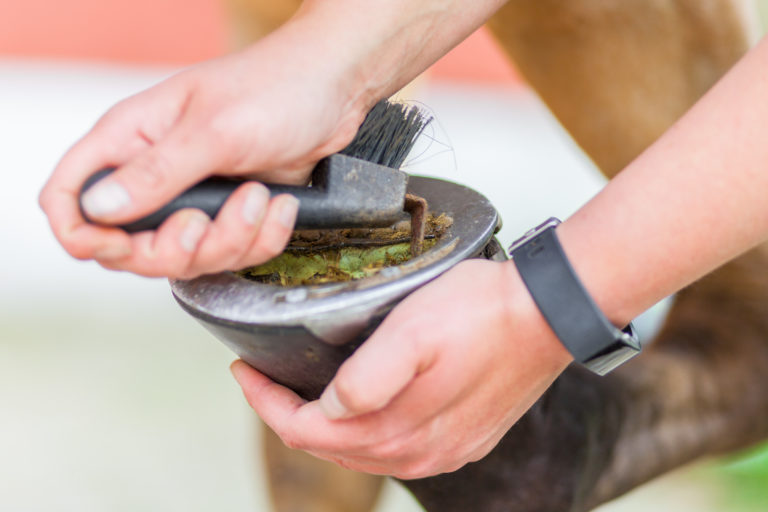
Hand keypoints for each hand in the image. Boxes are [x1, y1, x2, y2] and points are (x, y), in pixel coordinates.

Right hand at [38, 26, 367, 278]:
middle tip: (202, 223)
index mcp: (131, 140)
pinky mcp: (231, 214)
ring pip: (189, 258)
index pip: (69, 195)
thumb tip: (99, 209)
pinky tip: (279, 207)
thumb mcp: (214, 129)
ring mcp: (195, 198)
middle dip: (173, 249)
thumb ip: (157, 173)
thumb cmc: (274, 87)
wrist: (334, 90)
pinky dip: (261, 240)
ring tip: (257, 197)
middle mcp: (156, 173)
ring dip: (230, 240)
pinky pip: (233, 253)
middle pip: (130, 248)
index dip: (81, 231)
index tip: (118, 243)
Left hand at [231, 259, 571, 478]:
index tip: (246, 370)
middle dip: (289, 414)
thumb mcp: (413, 333)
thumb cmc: (482, 313)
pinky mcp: (463, 437)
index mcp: (397, 432)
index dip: (265, 403)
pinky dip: (364, 427)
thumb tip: (328, 408)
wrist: (548, 313)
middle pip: (329, 446)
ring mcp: (443, 449)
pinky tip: (360, 403)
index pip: (305, 432)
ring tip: (304, 388)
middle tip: (268, 377)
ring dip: (324, 422)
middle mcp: (417, 453)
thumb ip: (365, 379)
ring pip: (361, 450)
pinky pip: (396, 445)